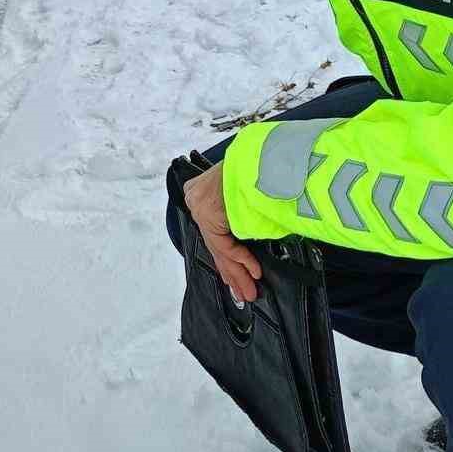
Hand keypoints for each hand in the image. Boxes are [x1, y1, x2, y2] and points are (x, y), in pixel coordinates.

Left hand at [183, 163, 262, 303]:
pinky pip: (225, 246)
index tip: (233, 275)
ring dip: (238, 273)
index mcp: (200, 193)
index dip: (225, 258)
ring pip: (219, 250)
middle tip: (243, 292)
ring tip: (248, 292)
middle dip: (231, 272)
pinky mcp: (209, 215)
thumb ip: (238, 214)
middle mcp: (196, 201)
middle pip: (215, 245)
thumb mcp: (244, 191)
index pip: (213, 233)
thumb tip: (248, 237)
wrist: (256, 159)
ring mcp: (200, 209)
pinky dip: (241, 260)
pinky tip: (254, 272)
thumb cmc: (255, 170)